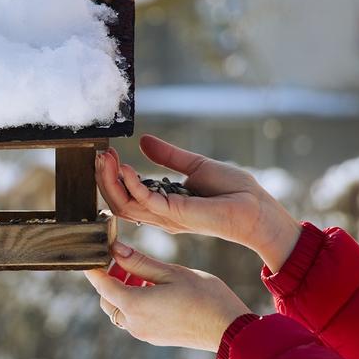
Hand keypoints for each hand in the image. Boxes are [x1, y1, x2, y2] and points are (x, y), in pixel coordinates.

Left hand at [85, 241, 250, 351]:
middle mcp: (134, 323)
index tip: (92, 256)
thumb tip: (116, 249)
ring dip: (123, 291)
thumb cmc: (204, 296)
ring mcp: (144, 333)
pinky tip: (154, 289)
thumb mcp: (171, 272)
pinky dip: (134, 303)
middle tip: (124, 261)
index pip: (102, 285)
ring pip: (119, 311)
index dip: (94, 269)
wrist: (229, 327)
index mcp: (134, 305)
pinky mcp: (154, 337)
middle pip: (108, 300)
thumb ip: (140, 262)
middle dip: (111, 279)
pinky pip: (133, 319)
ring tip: (142, 274)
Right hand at [96, 134, 300, 272]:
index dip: (113, 175)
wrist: (258, 209)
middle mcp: (161, 214)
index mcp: (164, 203)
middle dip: (104, 179)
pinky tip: (124, 166)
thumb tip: (144, 141)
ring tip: (106, 158)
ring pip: (124, 205)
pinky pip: (145, 201)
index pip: (126, 195)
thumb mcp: (195, 166)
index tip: (107, 153)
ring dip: (111, 180)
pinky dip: (131, 183)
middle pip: (118, 203)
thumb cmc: (234, 192)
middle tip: (99, 155)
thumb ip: (168, 156)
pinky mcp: (177, 214)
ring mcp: (167, 217)